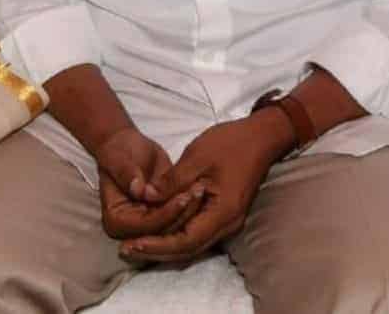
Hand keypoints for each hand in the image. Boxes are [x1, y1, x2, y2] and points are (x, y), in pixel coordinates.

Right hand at [94, 126, 198, 240]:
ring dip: (190, 209)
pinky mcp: (160, 213)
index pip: (146, 226)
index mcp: (116, 220)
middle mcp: (130, 228)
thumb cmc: (119, 152)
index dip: (165, 213)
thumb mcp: (119, 160)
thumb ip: (127, 175)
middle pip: (162, 230)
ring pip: (174, 225)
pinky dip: (190, 203)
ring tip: (202, 187)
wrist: (127, 147)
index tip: (183, 197)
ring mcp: (147, 222)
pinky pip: (178, 213)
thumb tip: (137, 189)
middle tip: (199, 191)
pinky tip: (201, 188)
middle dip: (182, 212)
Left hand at [118, 111, 289, 263]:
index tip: (132, 244)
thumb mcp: (197, 157)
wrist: (262, 136)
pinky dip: (177, 236)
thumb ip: (171, 181)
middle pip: (188, 250)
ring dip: (165, 246)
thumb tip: (145, 197)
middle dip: (156, 251)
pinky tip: (159, 231)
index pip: (185, 241)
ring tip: (137, 245)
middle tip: (126, 250)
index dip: (157, 245)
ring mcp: (228, 221)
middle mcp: (228, 223)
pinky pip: (198, 234)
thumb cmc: (232, 143)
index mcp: (223, 212)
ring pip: (193, 245)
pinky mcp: (225, 215)